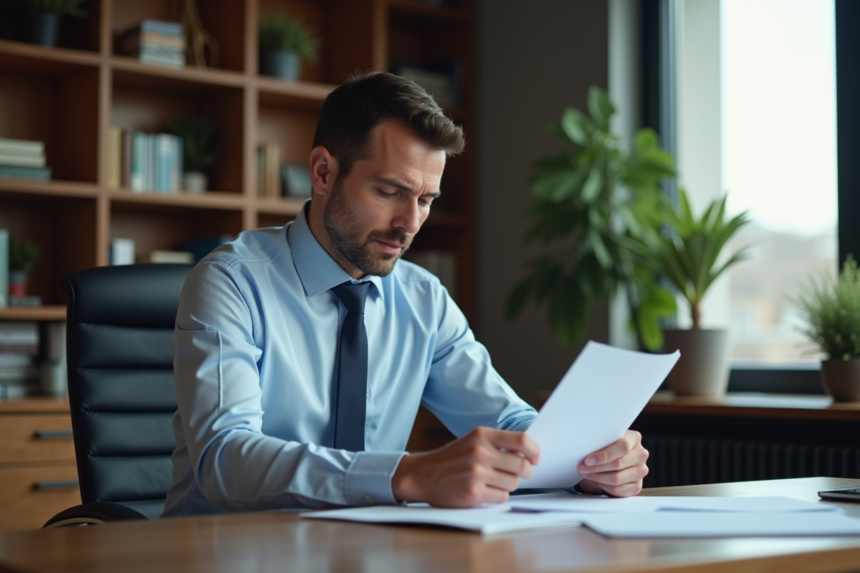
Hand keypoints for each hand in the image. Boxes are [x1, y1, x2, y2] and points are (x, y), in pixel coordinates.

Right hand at [391, 427, 539, 507]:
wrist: (422, 475)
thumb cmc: (451, 459)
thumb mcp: (472, 441)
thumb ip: (497, 444)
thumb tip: (529, 452)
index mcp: (481, 435)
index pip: (522, 440)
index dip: (534, 451)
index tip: (536, 458)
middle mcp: (480, 452)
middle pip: (522, 465)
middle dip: (524, 472)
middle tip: (518, 474)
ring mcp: (476, 473)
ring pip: (514, 483)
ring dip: (508, 485)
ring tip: (493, 481)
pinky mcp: (473, 493)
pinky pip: (502, 497)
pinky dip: (497, 496)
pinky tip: (484, 490)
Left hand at [577, 430, 647, 496]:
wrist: (608, 462)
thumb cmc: (605, 449)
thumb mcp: (603, 442)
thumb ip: (599, 443)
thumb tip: (585, 451)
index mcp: (634, 438)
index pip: (623, 446)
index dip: (604, 455)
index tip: (588, 460)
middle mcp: (641, 454)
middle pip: (619, 463)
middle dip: (597, 467)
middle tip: (583, 468)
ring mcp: (641, 471)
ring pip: (618, 478)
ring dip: (598, 478)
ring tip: (587, 474)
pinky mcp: (637, 486)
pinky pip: (620, 490)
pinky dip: (606, 487)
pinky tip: (598, 482)